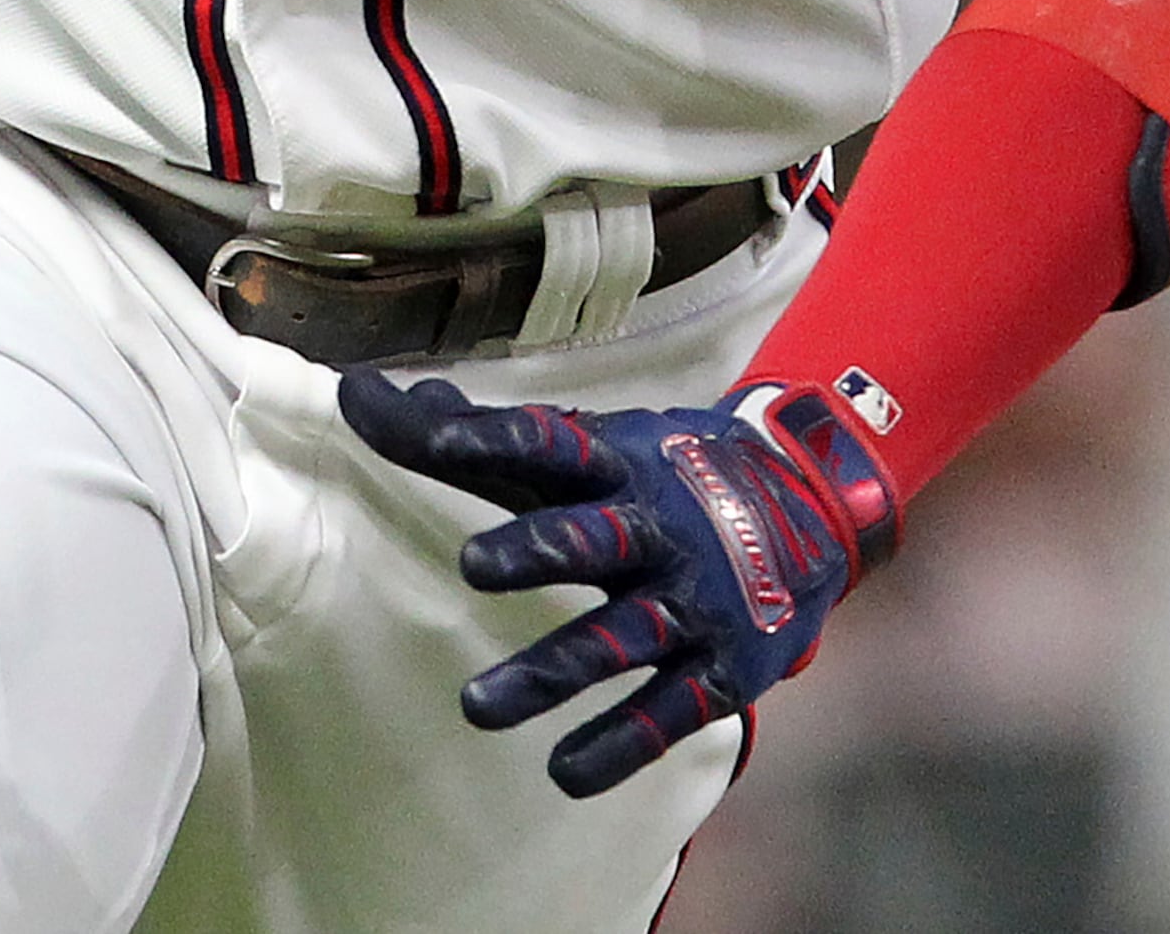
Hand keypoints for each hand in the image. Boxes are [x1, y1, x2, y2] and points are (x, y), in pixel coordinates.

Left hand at [337, 367, 895, 796]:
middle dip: (536, 549)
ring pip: (617, 638)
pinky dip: (617, 745)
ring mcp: (691, 599)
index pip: (547, 441)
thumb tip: (362, 397)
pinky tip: (564, 773)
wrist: (807, 504)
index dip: (490, 439)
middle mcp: (655, 525)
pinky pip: (667, 712)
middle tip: (472, 567)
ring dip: (548, 673)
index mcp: (616, 461)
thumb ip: (475, 435)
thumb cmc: (660, 473)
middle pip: (590, 536)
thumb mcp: (587, 444)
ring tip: (477, 708)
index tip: (431, 437)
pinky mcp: (723, 667)